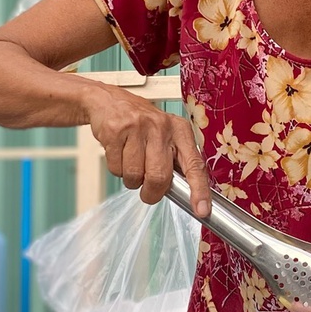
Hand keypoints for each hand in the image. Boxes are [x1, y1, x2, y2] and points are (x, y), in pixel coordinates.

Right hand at [82, 85, 210, 214]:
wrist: (109, 102)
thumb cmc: (141, 124)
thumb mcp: (165, 135)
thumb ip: (176, 161)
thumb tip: (185, 193)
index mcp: (180, 130)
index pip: (194, 164)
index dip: (199, 190)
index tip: (202, 210)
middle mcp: (161, 126)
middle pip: (159, 177)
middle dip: (151, 192)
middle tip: (147, 190)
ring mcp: (137, 127)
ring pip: (134, 176)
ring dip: (131, 179)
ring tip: (131, 161)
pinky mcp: (115, 131)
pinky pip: (116, 168)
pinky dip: (117, 169)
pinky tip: (119, 153)